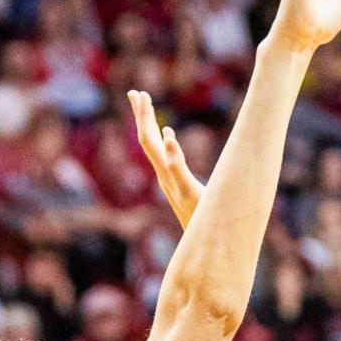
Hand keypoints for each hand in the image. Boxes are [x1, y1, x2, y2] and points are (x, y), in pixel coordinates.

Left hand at [128, 89, 203, 228]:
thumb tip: (166, 138)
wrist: (204, 248)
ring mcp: (170, 183)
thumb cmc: (201, 220)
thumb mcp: (190, 191)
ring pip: (155, 150)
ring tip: (147, 107)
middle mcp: (163, 177)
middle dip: (142, 116)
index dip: (143, 117)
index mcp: (165, 173)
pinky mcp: (179, 187)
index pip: (147, 140)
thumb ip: (177, 167)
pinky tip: (168, 137)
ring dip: (150, 127)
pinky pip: (167, 160)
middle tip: (135, 93)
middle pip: (146, 142)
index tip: (139, 94)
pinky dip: (165, 143)